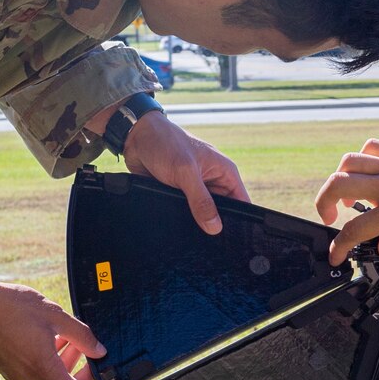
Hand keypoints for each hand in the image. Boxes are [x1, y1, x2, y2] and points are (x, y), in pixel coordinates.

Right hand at [0, 268, 118, 379]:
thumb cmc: (8, 305)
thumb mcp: (54, 314)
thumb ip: (81, 335)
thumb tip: (99, 350)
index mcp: (42, 368)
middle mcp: (29, 378)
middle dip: (84, 375)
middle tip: (91, 352)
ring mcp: (16, 376)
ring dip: (66, 366)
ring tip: (70, 339)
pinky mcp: (8, 369)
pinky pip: (37, 374)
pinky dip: (50, 362)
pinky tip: (51, 338)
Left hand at [119, 109, 247, 233]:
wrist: (136, 136)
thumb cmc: (165, 143)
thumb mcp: (185, 172)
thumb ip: (201, 201)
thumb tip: (215, 227)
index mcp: (224, 172)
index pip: (242, 201)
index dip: (241, 219)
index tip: (232, 237)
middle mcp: (213, 181)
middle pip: (223, 212)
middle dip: (216, 225)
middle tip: (210, 243)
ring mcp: (195, 188)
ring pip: (203, 214)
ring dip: (197, 223)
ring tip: (193, 236)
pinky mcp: (179, 194)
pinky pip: (186, 213)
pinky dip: (183, 220)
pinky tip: (178, 228)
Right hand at [314, 133, 378, 262]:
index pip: (355, 230)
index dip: (339, 247)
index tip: (335, 255)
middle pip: (337, 186)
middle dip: (323, 204)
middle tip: (330, 218)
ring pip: (349, 162)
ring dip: (339, 178)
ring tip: (346, 193)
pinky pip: (373, 146)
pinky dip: (364, 156)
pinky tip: (370, 169)